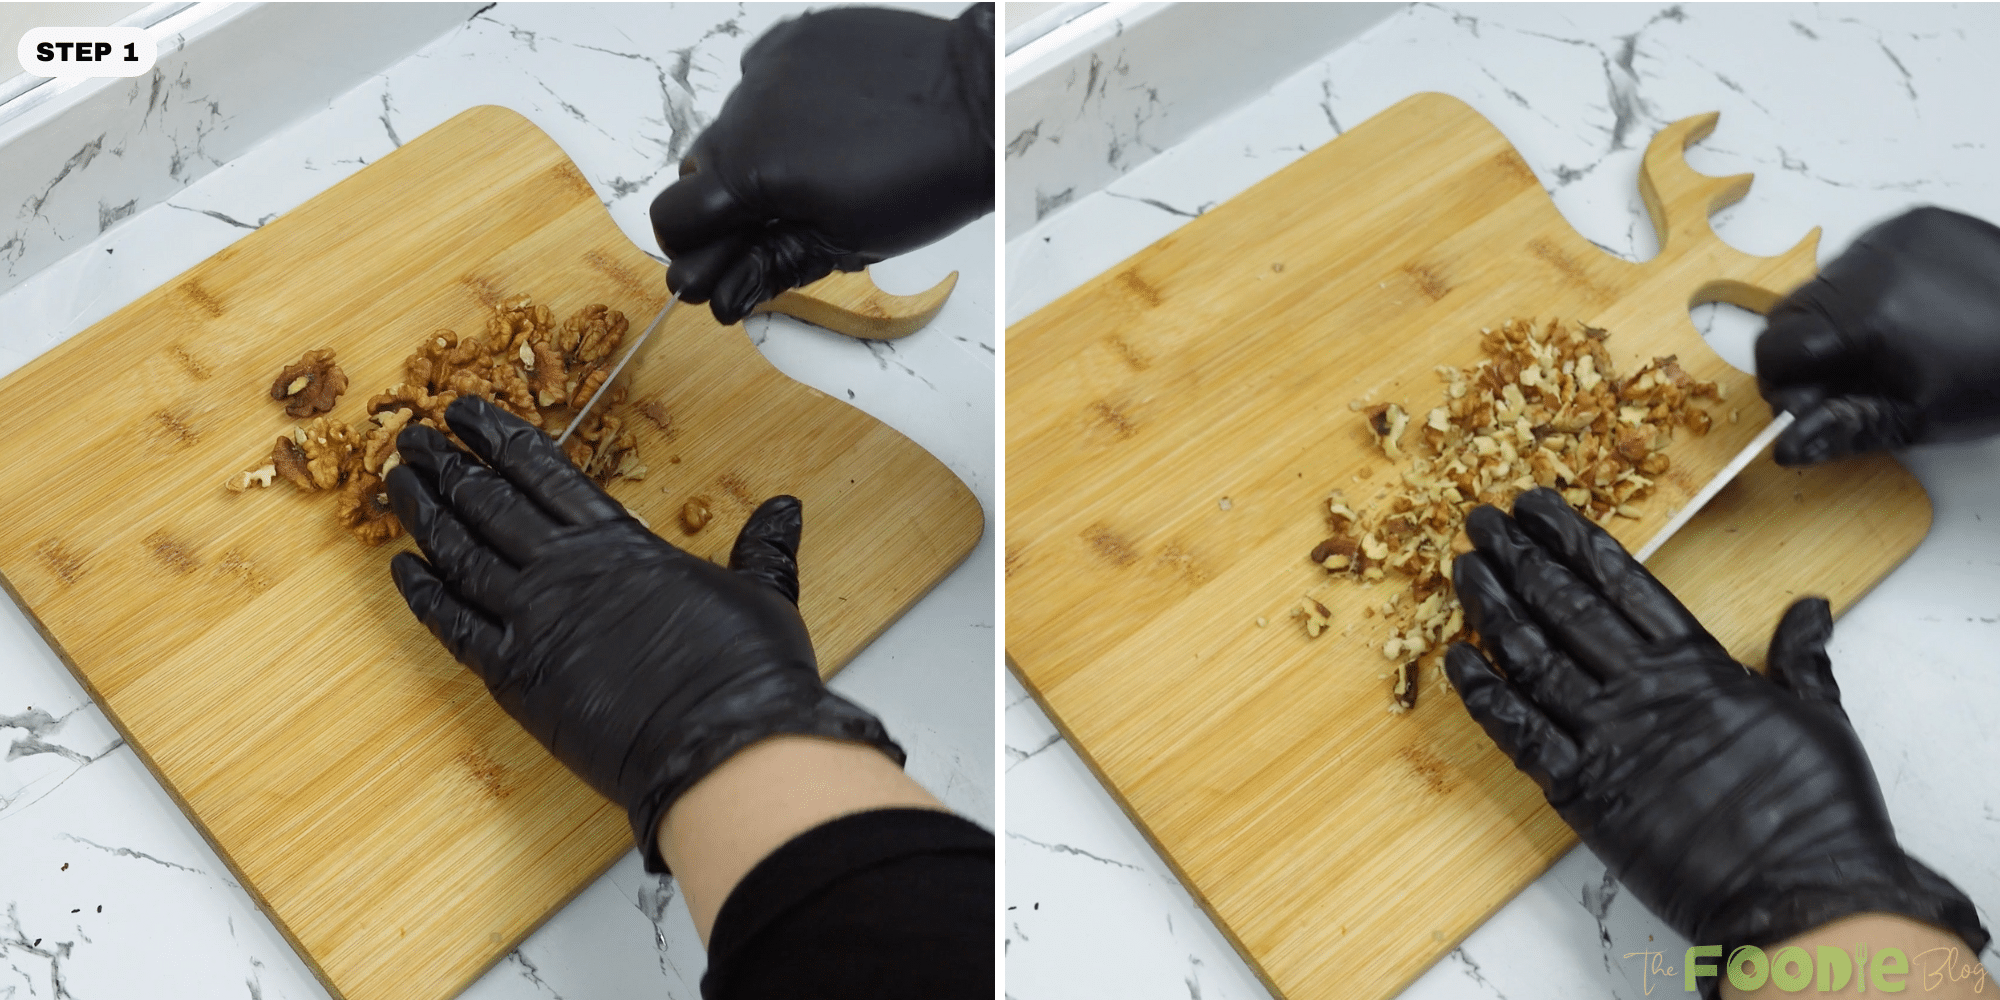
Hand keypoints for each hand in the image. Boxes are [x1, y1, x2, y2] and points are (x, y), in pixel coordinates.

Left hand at [384, 397, 903, 871]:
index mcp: (620, 543)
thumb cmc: (747, 671)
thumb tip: (785, 510)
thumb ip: (762, 547)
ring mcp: (533, 622)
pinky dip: (425, 596)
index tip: (467, 412)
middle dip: (449, 465)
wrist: (722, 746)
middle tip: (414, 438)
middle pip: (489, 502)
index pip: (543, 472)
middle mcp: (566, 571)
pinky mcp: (516, 679)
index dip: (499, 437)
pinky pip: (454, 627)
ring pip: (461, 554)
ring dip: (426, 515)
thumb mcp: (763, 593)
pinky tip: (404, 570)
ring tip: (399, 483)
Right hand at [648, 3, 993, 324]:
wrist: (980, 105)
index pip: (673, 219)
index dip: (690, 250)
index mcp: (750, 171)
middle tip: (773, 223)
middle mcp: (746, 110)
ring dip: (757, 153)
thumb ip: (769, 265)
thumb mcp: (844, 244)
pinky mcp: (796, 38)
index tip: (714, 265)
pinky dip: (781, 106)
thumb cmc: (926, 180)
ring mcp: (770, 67)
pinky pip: (764, 78)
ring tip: (816, 168)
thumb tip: (723, 294)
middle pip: (698, 170)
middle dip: (726, 204)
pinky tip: (823, 124)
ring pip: (733, 123)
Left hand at [1445, 488, 1986, 965]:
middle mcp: (1642, 690)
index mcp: (1698, 665)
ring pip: (1533, 657)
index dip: (1574, 540)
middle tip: (1479, 520)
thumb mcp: (1819, 715)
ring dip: (1493, 609)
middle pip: (1566, 607)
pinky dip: (1484, 695)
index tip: (1536, 507)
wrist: (1803, 892)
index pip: (1623, 583)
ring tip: (1463, 567)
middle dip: (1520, 558)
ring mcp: (1607, 738)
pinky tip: (1456, 659)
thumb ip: (1799, 657)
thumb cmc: (1817, 809)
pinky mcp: (1583, 792)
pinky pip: (1519, 733)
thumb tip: (1810, 607)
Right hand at [1755, 206, 1999, 464]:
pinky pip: (1862, 255)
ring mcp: (1887, 237)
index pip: (1773, 347)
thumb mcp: (1919, 419)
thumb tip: (1786, 444)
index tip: (1808, 401)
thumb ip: (1844, 430)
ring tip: (1891, 340)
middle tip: (1847, 377)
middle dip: (1804, 349)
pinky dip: (1871, 285)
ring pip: (1822, 284)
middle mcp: (1865, 268)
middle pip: (1787, 312)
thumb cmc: (1998, 376)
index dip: (1781, 381)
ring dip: (1837, 317)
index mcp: (1861, 322)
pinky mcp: (1912, 221)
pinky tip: (1911, 307)